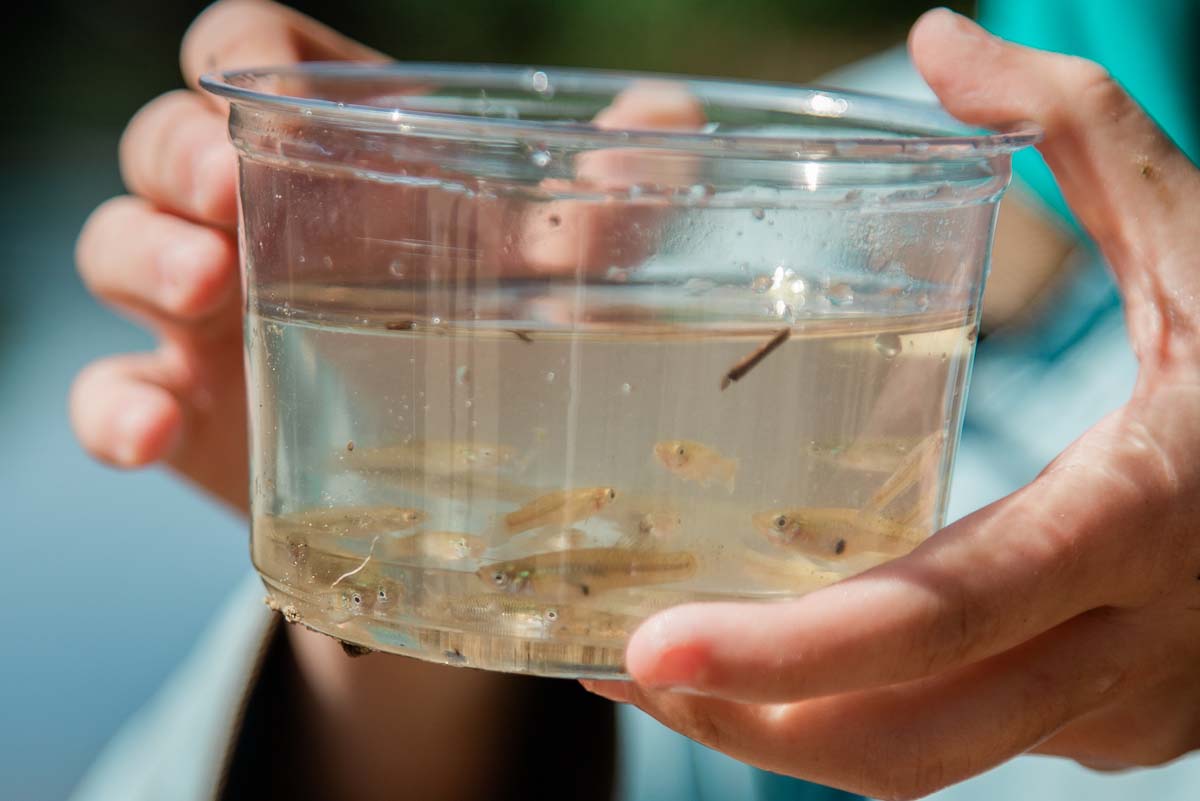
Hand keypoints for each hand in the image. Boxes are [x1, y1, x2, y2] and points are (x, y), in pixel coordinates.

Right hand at [70, 2, 702, 512]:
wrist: (451, 477)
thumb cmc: (492, 326)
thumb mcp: (553, 258)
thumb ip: (612, 192)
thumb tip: (667, 119)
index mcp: (329, 151)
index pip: (247, 58)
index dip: (232, 61)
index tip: (250, 103)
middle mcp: (249, 219)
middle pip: (161, 145)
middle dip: (174, 157)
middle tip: (223, 196)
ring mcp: (205, 313)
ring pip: (118, 248)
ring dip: (142, 258)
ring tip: (204, 287)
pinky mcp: (190, 404)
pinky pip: (111, 389)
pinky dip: (110, 406)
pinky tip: (145, 430)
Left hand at [584, 10, 1199, 798]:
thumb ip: (1076, 130)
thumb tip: (939, 39)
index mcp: (1137, 515)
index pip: (939, 613)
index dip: (787, 651)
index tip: (646, 649)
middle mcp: (1131, 642)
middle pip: (905, 735)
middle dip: (745, 723)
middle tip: (620, 664)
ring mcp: (1131, 707)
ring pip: (927, 756)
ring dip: (790, 730)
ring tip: (679, 669)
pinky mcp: (1123, 726)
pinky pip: (968, 737)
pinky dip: (867, 713)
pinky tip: (799, 656)